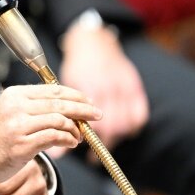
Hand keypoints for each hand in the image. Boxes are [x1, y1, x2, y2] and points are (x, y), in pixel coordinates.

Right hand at [0, 84, 101, 191]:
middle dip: (82, 108)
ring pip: (59, 119)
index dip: (74, 94)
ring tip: (80, 135)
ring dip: (75, 128)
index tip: (87, 100)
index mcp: (13, 94)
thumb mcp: (7, 113)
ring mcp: (19, 125)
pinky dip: (67, 139)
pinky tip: (71, 142)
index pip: (52, 89)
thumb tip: (63, 109)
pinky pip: (54, 137)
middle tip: (96, 114)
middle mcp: (16, 106)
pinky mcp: (22, 145)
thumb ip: (31, 108)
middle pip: (59, 102)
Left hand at [58, 25, 148, 148]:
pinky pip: (139, 115)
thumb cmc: (77, 66)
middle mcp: (109, 86)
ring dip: (116, 136)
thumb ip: (62, 115)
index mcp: (89, 85)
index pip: (92, 121)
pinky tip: (122, 130)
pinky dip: (132, 126)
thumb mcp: (65, 86)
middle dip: (103, 143)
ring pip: (126, 123)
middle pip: (112, 126)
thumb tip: (55, 149)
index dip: (88, 140)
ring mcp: (124, 86)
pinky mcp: (135, 86)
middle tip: (93, 153)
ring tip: (105, 142)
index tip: (84, 151)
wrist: (93, 41)